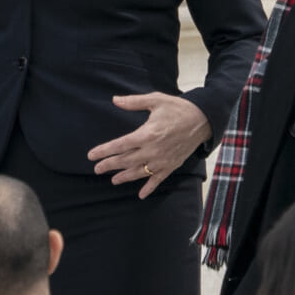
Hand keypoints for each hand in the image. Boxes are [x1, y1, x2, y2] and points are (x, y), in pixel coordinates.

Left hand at [87, 92, 210, 198]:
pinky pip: (158, 180)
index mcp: (147, 134)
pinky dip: (149, 188)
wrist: (202, 120)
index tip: (91, 155)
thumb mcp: (155, 100)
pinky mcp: (171, 165)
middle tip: (96, 169)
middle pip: (126, 161)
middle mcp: (153, 150)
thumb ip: (134, 102)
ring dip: (125, 177)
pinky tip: (141, 195)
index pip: (120, 145)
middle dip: (109, 165)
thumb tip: (115, 100)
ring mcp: (162, 160)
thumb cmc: (177, 108)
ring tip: (113, 180)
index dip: (104, 151)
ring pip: (139, 172)